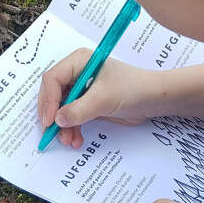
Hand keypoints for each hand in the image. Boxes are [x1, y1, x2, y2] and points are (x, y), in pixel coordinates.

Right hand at [37, 48, 160, 147]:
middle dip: (54, 114)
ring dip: (63, 125)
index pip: (53, 79)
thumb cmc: (132, 89)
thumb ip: (78, 110)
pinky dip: (72, 127)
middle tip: (52, 133)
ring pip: (61, 107)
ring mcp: (81, 87)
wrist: (155, 100)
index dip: (48, 100)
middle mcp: (76, 72)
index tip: (50, 121)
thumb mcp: (104, 99)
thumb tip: (57, 121)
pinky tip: (76, 139)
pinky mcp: (87, 101)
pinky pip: (72, 115)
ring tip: (68, 141)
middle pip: (53, 93)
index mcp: (78, 61)